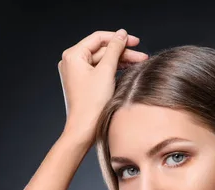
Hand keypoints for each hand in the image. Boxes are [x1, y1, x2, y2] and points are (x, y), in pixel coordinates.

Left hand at [57, 29, 147, 145]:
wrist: (85, 129)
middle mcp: (72, 62)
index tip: (135, 41)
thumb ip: (115, 50)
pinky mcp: (84, 83)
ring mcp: (77, 73)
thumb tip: (122, 34)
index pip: (99, 38)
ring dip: (121, 61)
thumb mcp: (106, 72)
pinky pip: (100, 71)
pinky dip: (114, 70)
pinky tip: (128, 70)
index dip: (118, 38)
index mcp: (73, 56)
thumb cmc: (91, 104)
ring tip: (139, 63)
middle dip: (123, 52)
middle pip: (102, 50)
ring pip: (103, 60)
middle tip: (141, 55)